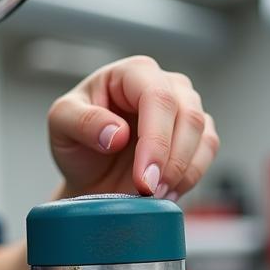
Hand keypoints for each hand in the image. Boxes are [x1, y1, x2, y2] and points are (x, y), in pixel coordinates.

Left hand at [48, 55, 218, 200]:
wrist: (90, 173)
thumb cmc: (76, 142)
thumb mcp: (61, 124)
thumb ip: (82, 122)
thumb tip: (117, 134)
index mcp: (132, 73)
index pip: (157, 97)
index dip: (156, 140)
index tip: (144, 178)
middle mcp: (166, 84)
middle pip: (188, 116)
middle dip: (171, 162)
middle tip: (148, 193)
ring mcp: (185, 107)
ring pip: (203, 135)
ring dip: (183, 172)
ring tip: (153, 196)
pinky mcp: (197, 133)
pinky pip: (209, 152)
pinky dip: (191, 177)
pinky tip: (166, 192)